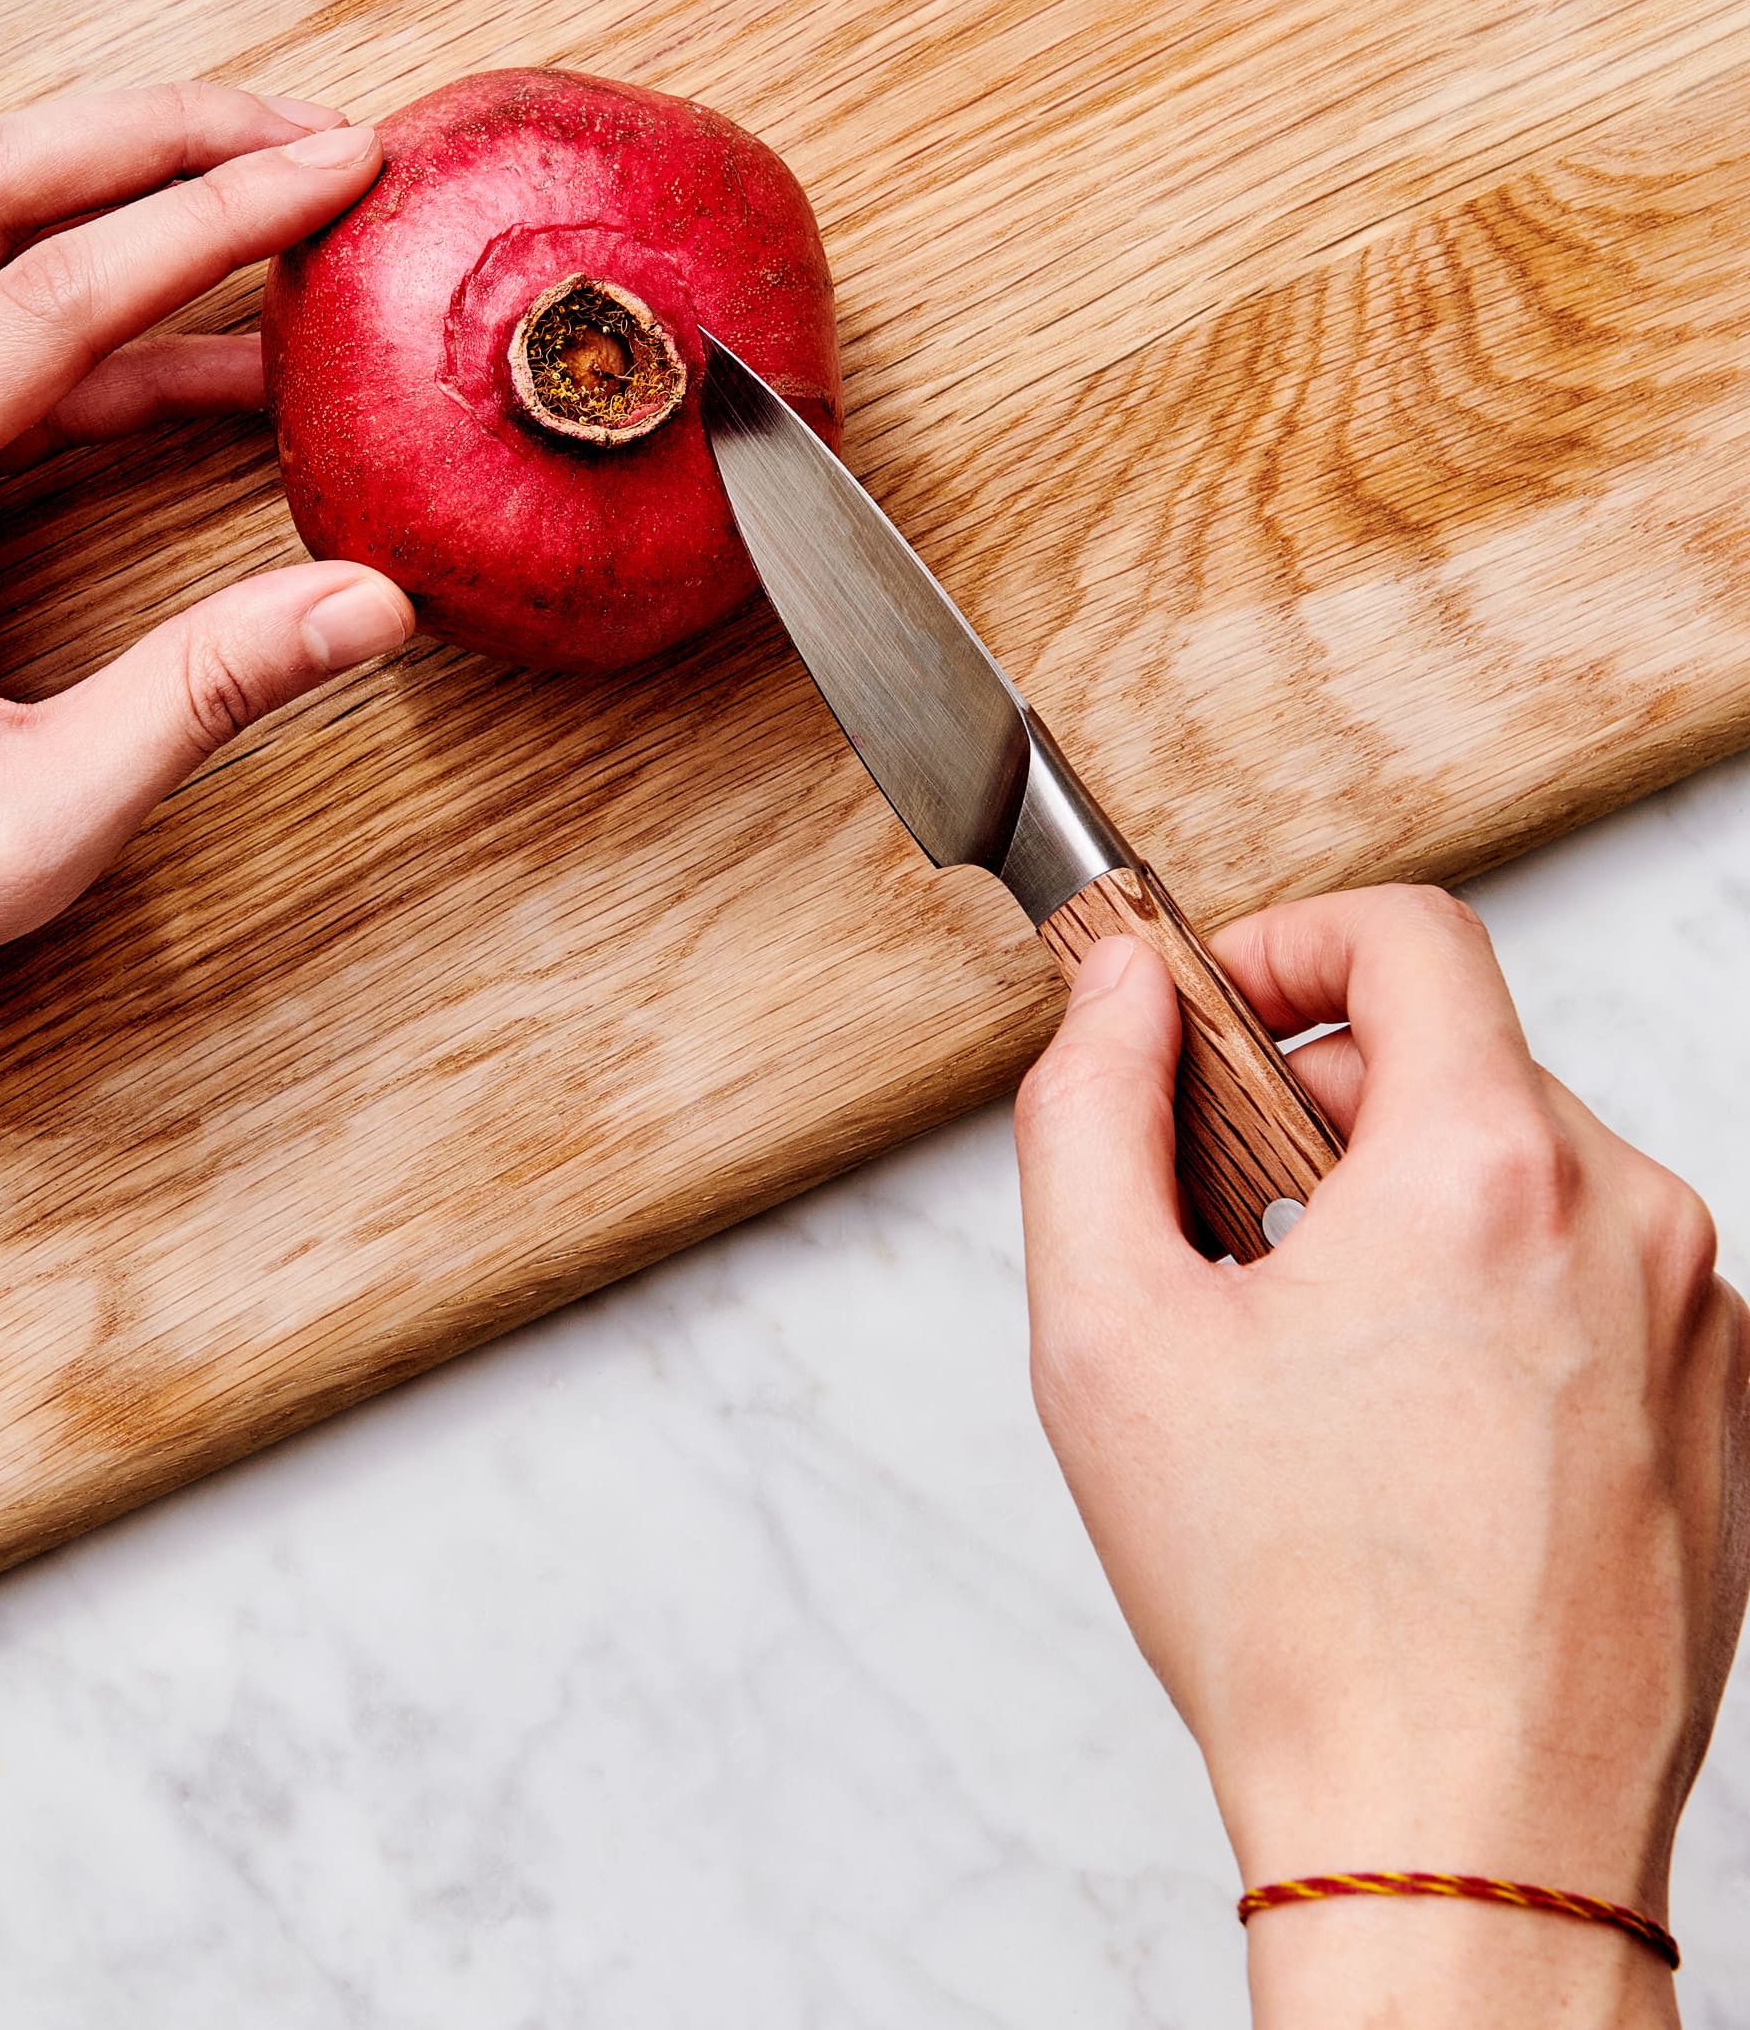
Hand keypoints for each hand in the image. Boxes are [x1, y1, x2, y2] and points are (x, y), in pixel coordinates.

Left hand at [0, 82, 413, 1066]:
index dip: (214, 219)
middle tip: (314, 138)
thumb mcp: (29, 827)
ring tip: (284, 209)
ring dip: (125, 194)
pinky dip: (101, 311)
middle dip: (161, 135)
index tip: (338, 176)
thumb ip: (199, 700)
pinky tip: (224, 359)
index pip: (49, 300)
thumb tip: (370, 605)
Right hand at [1015, 885, 1749, 2027]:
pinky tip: (1410, 1430)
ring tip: (1315, 1357)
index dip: (1291, 944)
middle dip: (1324, 1106)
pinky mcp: (1722, 1415)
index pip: (1413, 935)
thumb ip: (1088, 1112)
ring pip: (1528, 1176)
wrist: (1460, 1839)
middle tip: (1224, 1223)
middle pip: (1461, 1062)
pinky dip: (1496, 1300)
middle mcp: (1628, 1223)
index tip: (1222, 1013)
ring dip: (1408, 1210)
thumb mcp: (1107, 1332)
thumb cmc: (1295, 1616)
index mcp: (1487, 1171)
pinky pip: (1594, 1283)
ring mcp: (1697, 1326)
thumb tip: (1119, 997)